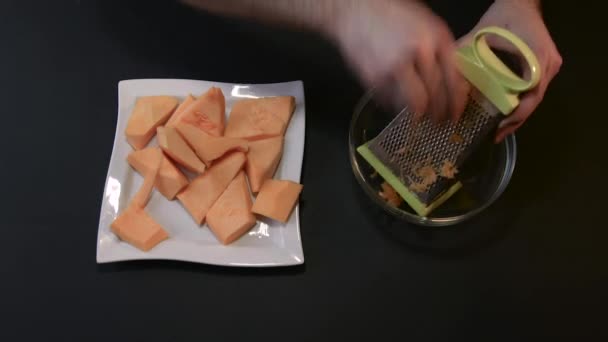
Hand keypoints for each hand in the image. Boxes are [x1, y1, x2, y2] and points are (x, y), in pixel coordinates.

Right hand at [327, 0, 469, 120]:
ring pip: (414, 104)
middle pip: (436, 96)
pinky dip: (396, 105)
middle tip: (438, 122)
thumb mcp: (426, 25)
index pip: (454, 78)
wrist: (355, 10)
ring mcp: (396, 66)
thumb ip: (439, 51)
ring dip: (418, 114)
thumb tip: (451, 81)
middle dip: (438, 114)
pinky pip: (391, 101)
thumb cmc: (391, 15)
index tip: (456, 114)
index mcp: (437, 37)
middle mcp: (419, 51)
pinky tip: (397, 101)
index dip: (457, 102)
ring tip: (419, 116)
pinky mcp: (375, 77)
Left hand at [458, 0, 562, 142]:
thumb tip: (445, 74)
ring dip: (519, 114)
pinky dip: (521, 104)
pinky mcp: (546, 68)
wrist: (521, 2)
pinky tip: (507, 115)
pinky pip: (535, 91)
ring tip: (500, 130)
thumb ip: (464, 53)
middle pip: (534, 100)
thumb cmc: (502, 17)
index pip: (531, 94)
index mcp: (536, 57)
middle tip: (496, 135)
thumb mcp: (481, 34)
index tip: (500, 125)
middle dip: (516, 120)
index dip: (517, 113)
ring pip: (535, 98)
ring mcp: (550, 67)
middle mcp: (548, 65)